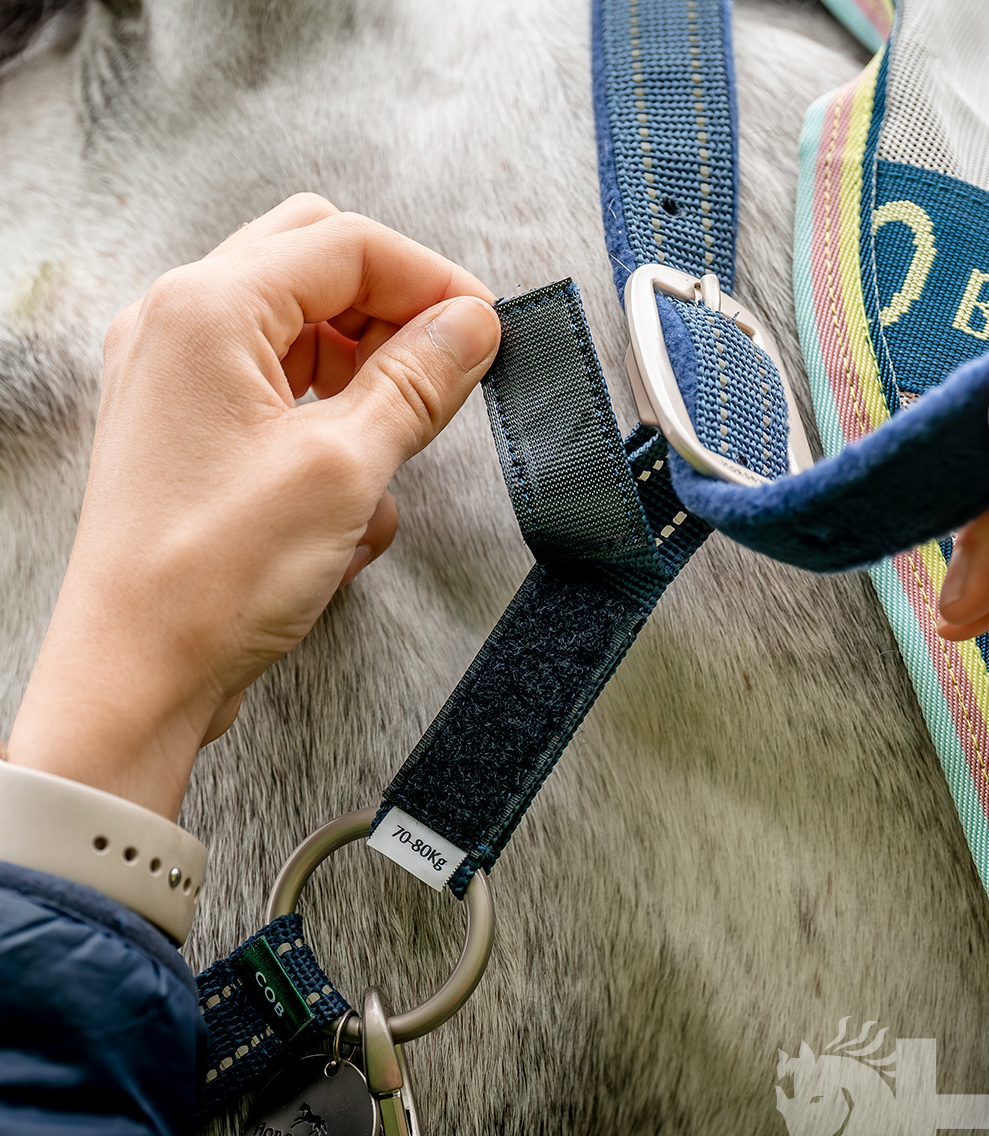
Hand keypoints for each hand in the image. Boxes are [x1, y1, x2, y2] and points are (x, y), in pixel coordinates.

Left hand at [6, 194, 499, 819]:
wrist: (137, 676)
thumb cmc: (210, 578)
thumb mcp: (344, 469)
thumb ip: (416, 382)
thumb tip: (471, 325)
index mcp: (207, 310)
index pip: (347, 245)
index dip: (432, 280)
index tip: (488, 328)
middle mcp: (180, 327)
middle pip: (316, 268)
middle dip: (393, 313)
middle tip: (448, 367)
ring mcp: (179, 379)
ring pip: (300, 333)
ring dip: (363, 378)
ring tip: (395, 449)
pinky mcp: (191, 431)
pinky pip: (279, 394)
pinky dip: (329, 427)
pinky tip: (351, 503)